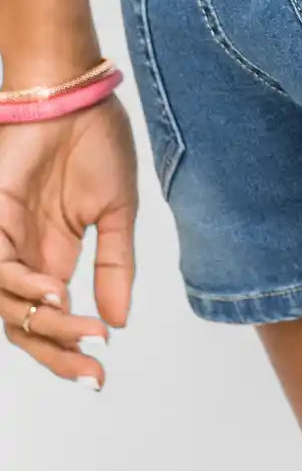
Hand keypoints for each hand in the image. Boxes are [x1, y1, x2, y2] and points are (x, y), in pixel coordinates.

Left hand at [0, 95, 137, 388]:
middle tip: (90, 373)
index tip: (100, 375)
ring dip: (47, 326)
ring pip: (8, 306)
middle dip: (57, 354)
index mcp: (54, 257)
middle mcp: (25, 256)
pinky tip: (56, 295)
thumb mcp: (117, 213)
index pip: (54, 320)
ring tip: (85, 332)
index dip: (72, 351)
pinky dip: (21, 287)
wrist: (76, 95)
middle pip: (26, 326)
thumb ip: (115, 268)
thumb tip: (120, 321)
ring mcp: (6, 239)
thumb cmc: (96, 141)